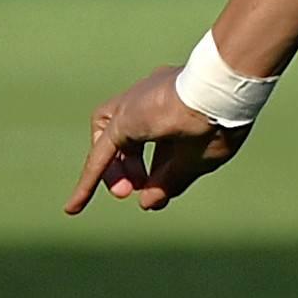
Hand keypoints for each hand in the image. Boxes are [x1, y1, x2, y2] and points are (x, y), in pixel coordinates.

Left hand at [65, 69, 249, 216]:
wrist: (221, 92)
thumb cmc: (220, 122)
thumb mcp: (196, 160)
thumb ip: (170, 182)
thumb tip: (149, 204)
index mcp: (180, 104)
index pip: (161, 139)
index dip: (158, 167)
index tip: (158, 190)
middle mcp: (154, 98)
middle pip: (131, 138)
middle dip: (131, 167)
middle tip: (138, 190)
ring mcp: (137, 103)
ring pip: (111, 140)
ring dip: (115, 170)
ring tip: (125, 192)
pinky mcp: (123, 116)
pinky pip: (101, 153)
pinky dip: (91, 179)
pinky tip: (76, 205)